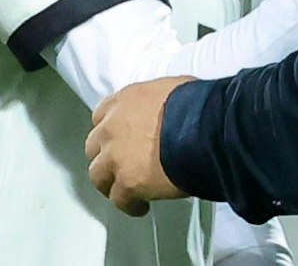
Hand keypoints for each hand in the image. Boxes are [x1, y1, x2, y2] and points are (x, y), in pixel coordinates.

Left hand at [86, 76, 194, 216]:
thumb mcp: (174, 90)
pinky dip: (129, 205)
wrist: (203, 130)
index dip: (111, 130)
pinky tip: (141, 207)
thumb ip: (158, 101)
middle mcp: (112, 128)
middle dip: (105, 157)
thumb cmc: (196, 106)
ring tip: (125, 191)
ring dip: (110, 183)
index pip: (101, 116)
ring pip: (98, 176)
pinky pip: (119, 200)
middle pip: (94, 147)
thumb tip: (168, 111)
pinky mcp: (127, 183)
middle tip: (121, 165)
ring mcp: (115, 157)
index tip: (119, 138)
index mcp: (124, 101)